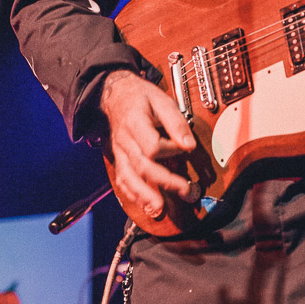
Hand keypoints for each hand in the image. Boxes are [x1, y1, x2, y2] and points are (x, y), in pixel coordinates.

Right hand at [99, 69, 195, 217]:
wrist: (115, 95)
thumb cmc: (140, 97)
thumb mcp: (162, 100)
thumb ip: (176, 122)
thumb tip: (188, 145)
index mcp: (135, 123)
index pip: (151, 145)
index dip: (170, 149)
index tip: (185, 148)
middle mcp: (124, 141)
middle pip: (142, 165)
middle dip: (164, 181)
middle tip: (185, 190)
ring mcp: (120, 152)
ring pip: (128, 177)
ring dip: (144, 195)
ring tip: (158, 208)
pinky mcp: (120, 159)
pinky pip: (122, 180)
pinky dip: (133, 194)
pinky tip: (145, 204)